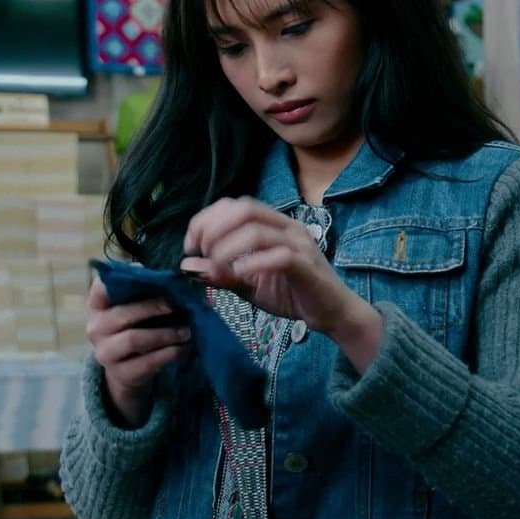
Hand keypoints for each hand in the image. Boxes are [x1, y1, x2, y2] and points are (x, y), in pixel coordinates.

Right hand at [86, 275, 190, 427]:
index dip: (121, 278)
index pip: (100, 287)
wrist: (127, 371)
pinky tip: (183, 347)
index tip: (145, 271)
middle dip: (153, 307)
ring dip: (165, 333)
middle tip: (178, 305)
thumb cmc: (134, 329)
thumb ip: (146, 293)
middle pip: (123, 314)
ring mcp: (106, 353)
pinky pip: (148, 362)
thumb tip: (177, 279)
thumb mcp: (134, 310)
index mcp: (97, 307)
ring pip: (135, 339)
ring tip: (186, 331)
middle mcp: (96, 329)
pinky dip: (169, 353)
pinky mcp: (122, 373)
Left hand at [181, 197, 367, 334]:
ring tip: (217, 265)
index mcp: (273, 225)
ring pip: (258, 231)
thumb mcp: (248, 285)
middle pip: (245, 209)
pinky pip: (279, 256)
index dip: (207, 219)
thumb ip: (220, 273)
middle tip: (200, 252)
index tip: (191, 245)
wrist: (332, 313)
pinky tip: (239, 274)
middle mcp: (286, 227)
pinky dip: (253, 263)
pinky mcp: (306, 266)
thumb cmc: (291, 294)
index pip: (235, 205)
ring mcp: (299, 244)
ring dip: (228, 247)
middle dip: (214, 227)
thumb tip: (187, 265)